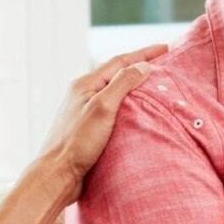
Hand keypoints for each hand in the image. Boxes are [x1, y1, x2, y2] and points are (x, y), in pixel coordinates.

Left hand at [38, 46, 165, 201]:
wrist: (58, 174)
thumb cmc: (78, 142)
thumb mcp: (103, 108)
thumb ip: (122, 84)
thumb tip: (143, 66)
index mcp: (85, 84)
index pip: (120, 61)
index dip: (144, 53)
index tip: (166, 48)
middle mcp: (83, 93)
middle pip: (116, 72)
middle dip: (139, 65)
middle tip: (163, 61)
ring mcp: (85, 110)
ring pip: (114, 90)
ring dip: (134, 83)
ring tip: (153, 82)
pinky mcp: (88, 128)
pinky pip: (113, 107)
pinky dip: (128, 102)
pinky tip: (137, 110)